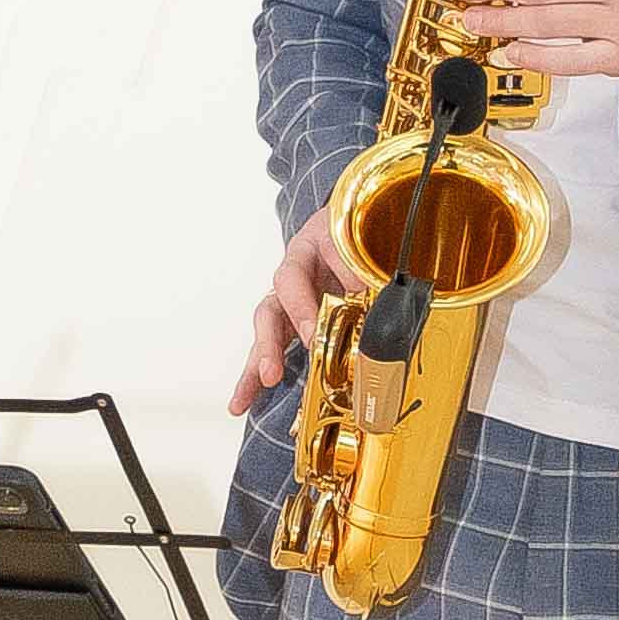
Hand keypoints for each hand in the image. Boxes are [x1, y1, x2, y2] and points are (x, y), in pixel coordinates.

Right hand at [234, 209, 356, 414]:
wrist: (361, 218)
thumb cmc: (359, 226)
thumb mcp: (363, 243)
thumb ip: (365, 275)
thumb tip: (376, 310)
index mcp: (305, 251)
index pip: (292, 279)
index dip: (301, 310)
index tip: (312, 337)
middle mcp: (292, 278)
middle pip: (270, 311)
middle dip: (268, 346)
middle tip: (271, 374)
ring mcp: (293, 302)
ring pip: (269, 335)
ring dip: (257, 367)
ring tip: (242, 400)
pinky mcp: (299, 321)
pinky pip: (280, 347)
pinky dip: (265, 373)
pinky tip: (246, 400)